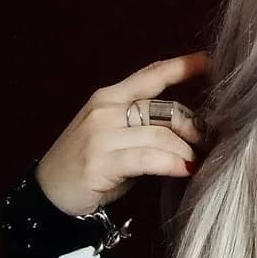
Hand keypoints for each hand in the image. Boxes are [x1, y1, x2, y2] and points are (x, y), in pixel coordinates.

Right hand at [34, 51, 210, 216]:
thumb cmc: (89, 163)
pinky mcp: (100, 161)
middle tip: (207, 143)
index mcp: (110, 96)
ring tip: (196, 162)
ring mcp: (101, 135)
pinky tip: (185, 170)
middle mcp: (106, 109)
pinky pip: (149, 158)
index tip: (209, 61)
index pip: (151, 74)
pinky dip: (172, 163)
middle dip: (193, 127)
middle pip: (166, 109)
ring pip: (161, 135)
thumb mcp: (114, 132)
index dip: (182, 66)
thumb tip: (190, 125)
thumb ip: (144, 121)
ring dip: (186, 150)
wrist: (46, 196)